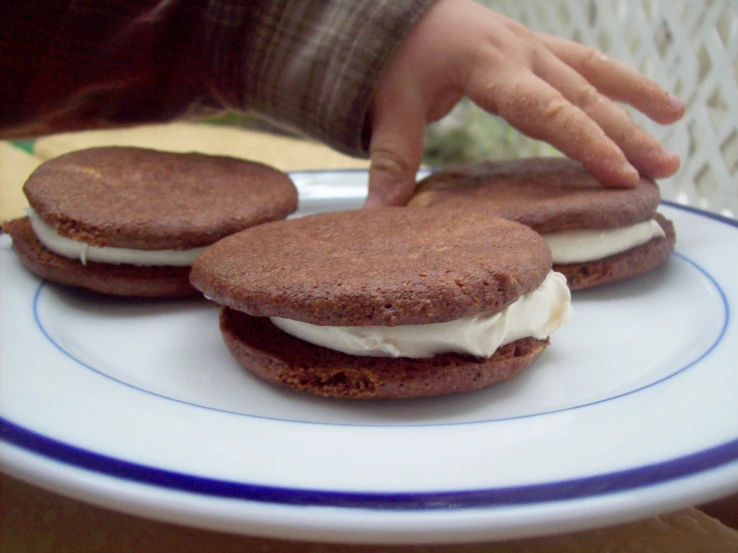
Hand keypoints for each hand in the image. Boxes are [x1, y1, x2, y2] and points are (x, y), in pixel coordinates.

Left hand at [365, 0, 685, 206]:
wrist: (394, 11)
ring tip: (676, 124)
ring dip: (636, 101)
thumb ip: (391, 160)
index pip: (547, 111)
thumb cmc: (391, 56)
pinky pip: (586, 62)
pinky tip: (651, 98)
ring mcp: (532, 46)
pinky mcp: (535, 47)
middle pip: (583, 96)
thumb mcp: (389, 106)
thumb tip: (378, 218)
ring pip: (594, 73)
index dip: (585, 143)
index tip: (620, 174)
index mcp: (490, 67)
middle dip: (626, 133)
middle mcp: (521, 53)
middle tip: (663, 169)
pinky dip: (620, 79)